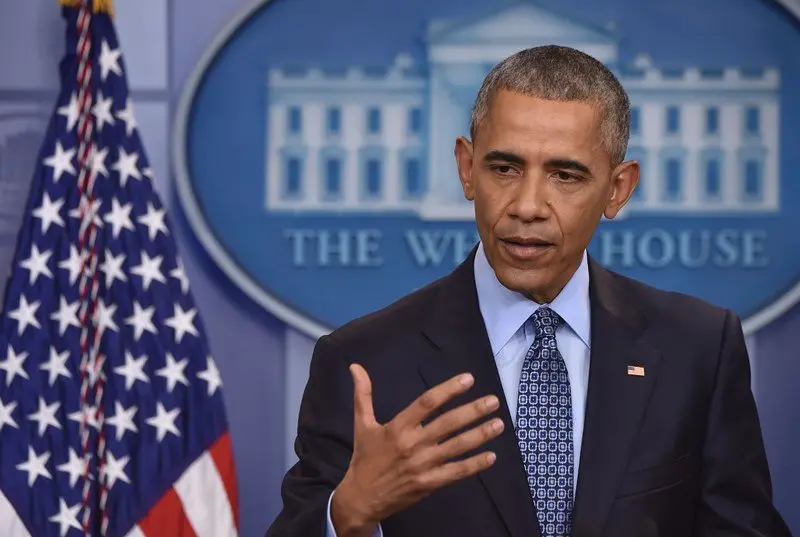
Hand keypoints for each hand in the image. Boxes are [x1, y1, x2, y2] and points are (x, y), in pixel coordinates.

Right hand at [331, 364, 502, 536]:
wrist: (361, 498)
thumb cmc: (365, 458)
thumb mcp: (362, 424)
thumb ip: (363, 395)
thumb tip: (356, 367)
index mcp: (397, 427)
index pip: (427, 403)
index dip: (449, 390)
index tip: (468, 380)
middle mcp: (412, 445)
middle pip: (447, 424)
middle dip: (472, 411)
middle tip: (493, 401)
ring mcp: (422, 466)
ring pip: (456, 447)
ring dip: (480, 435)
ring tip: (499, 423)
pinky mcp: (428, 484)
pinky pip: (455, 473)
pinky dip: (474, 465)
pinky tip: (491, 457)